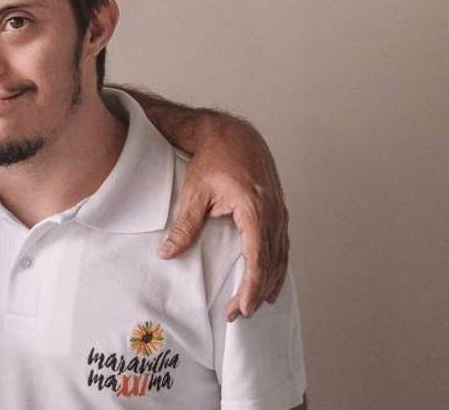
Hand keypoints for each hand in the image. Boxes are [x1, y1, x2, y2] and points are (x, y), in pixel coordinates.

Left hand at [157, 116, 288, 319]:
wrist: (232, 135)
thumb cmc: (213, 160)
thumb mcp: (195, 193)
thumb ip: (184, 226)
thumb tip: (166, 254)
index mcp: (255, 210)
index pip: (258, 259)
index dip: (251, 287)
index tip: (241, 308)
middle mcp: (273, 213)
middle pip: (272, 264)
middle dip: (256, 292)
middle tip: (237, 314)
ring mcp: (280, 212)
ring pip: (281, 257)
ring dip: (269, 282)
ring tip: (254, 305)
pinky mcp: (279, 210)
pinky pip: (282, 245)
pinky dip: (277, 266)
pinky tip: (270, 280)